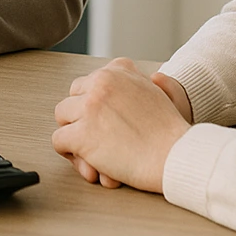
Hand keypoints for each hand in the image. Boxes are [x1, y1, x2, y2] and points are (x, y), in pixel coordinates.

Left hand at [51, 58, 191, 193]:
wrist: (176, 155)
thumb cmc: (170, 132)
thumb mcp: (157, 92)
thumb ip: (139, 82)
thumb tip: (152, 76)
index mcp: (118, 71)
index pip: (89, 82)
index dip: (94, 104)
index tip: (105, 121)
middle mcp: (101, 83)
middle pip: (72, 97)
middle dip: (80, 118)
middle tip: (95, 138)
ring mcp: (90, 107)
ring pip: (62, 117)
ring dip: (74, 135)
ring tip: (92, 154)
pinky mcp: (82, 135)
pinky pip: (59, 140)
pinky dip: (70, 154)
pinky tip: (90, 164)